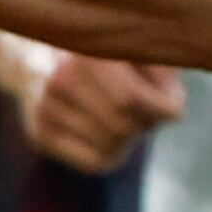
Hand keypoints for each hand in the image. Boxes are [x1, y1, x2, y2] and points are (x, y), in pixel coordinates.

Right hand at [21, 50, 179, 171]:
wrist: (50, 62)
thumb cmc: (115, 57)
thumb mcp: (144, 51)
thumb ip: (164, 73)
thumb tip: (170, 110)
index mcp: (88, 50)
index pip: (132, 99)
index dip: (164, 108)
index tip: (171, 104)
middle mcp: (60, 78)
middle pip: (122, 125)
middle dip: (146, 124)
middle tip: (150, 113)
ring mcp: (46, 109)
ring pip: (111, 145)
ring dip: (130, 138)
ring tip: (128, 119)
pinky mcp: (40, 134)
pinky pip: (93, 160)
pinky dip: (112, 153)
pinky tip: (110, 134)